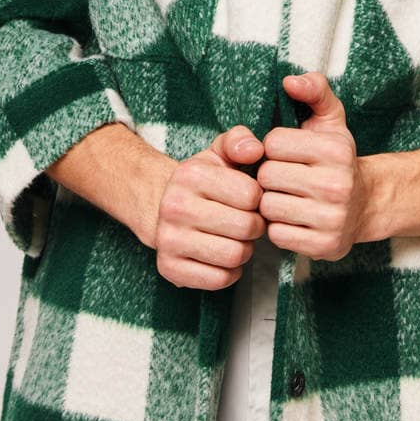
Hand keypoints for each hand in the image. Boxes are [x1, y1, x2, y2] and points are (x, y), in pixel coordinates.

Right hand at [151, 124, 266, 290]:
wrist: (161, 205)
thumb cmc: (202, 180)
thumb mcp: (219, 152)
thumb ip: (240, 141)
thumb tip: (256, 150)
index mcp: (190, 175)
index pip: (251, 194)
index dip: (258, 198)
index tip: (250, 199)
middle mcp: (174, 207)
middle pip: (245, 227)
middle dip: (255, 226)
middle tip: (248, 222)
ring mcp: (169, 240)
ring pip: (234, 256)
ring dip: (245, 250)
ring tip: (237, 239)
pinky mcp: (169, 268)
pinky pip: (219, 280)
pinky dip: (230, 272)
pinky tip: (223, 256)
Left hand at [257, 73, 366, 260]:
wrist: (366, 204)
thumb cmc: (337, 158)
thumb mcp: (331, 118)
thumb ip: (314, 89)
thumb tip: (288, 81)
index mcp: (335, 149)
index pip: (272, 142)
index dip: (273, 147)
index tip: (286, 152)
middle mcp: (336, 184)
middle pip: (267, 176)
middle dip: (270, 175)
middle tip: (284, 177)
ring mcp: (331, 218)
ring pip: (268, 206)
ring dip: (271, 202)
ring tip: (287, 196)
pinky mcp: (324, 245)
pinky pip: (276, 234)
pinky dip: (279, 227)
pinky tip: (294, 218)